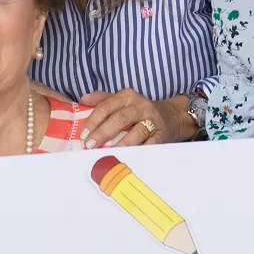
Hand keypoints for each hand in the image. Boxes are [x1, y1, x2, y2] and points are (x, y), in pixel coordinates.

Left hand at [79, 91, 194, 147]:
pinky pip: (149, 144)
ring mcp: (152, 120)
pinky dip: (139, 151)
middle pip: (119, 119)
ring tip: (108, 152)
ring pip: (136, 132)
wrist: (171, 116)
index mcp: (127, 96)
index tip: (83, 134)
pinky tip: (128, 156)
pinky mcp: (161, 134)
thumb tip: (83, 99)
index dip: (93, 121)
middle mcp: (140, 106)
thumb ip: (102, 99)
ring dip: (121, 144)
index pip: (106, 107)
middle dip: (103, 133)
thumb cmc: (139, 110)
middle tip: (90, 145)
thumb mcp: (122, 100)